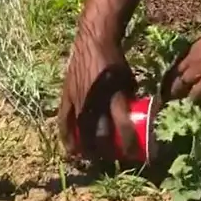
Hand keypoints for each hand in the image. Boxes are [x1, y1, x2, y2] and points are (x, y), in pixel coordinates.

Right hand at [57, 32, 138, 160]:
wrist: (94, 43)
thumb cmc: (115, 62)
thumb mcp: (130, 80)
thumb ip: (130, 99)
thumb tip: (137, 115)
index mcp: (115, 97)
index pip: (123, 128)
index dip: (130, 143)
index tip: (135, 152)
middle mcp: (95, 102)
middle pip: (99, 136)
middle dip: (106, 151)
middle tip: (111, 157)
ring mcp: (78, 100)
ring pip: (80, 132)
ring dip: (86, 148)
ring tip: (90, 158)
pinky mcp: (66, 97)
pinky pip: (63, 122)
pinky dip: (67, 137)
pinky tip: (70, 148)